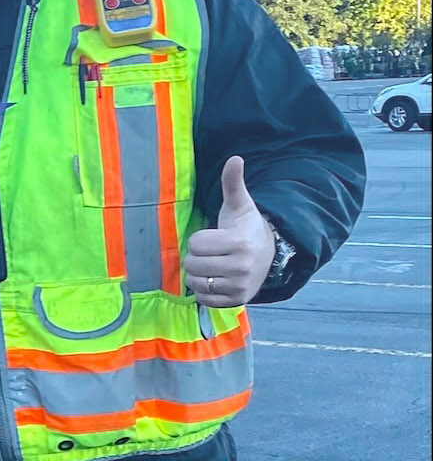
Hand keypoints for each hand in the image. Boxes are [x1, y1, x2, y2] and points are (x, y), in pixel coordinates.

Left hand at [184, 156, 274, 307]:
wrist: (268, 254)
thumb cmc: (245, 227)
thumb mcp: (239, 205)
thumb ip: (232, 183)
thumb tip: (235, 158)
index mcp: (239, 243)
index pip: (195, 244)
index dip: (200, 239)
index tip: (215, 237)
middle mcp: (241, 268)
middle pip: (192, 264)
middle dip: (197, 257)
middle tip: (213, 253)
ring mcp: (239, 287)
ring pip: (195, 282)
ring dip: (198, 274)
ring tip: (214, 265)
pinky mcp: (236, 301)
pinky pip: (203, 299)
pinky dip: (204, 291)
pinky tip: (217, 279)